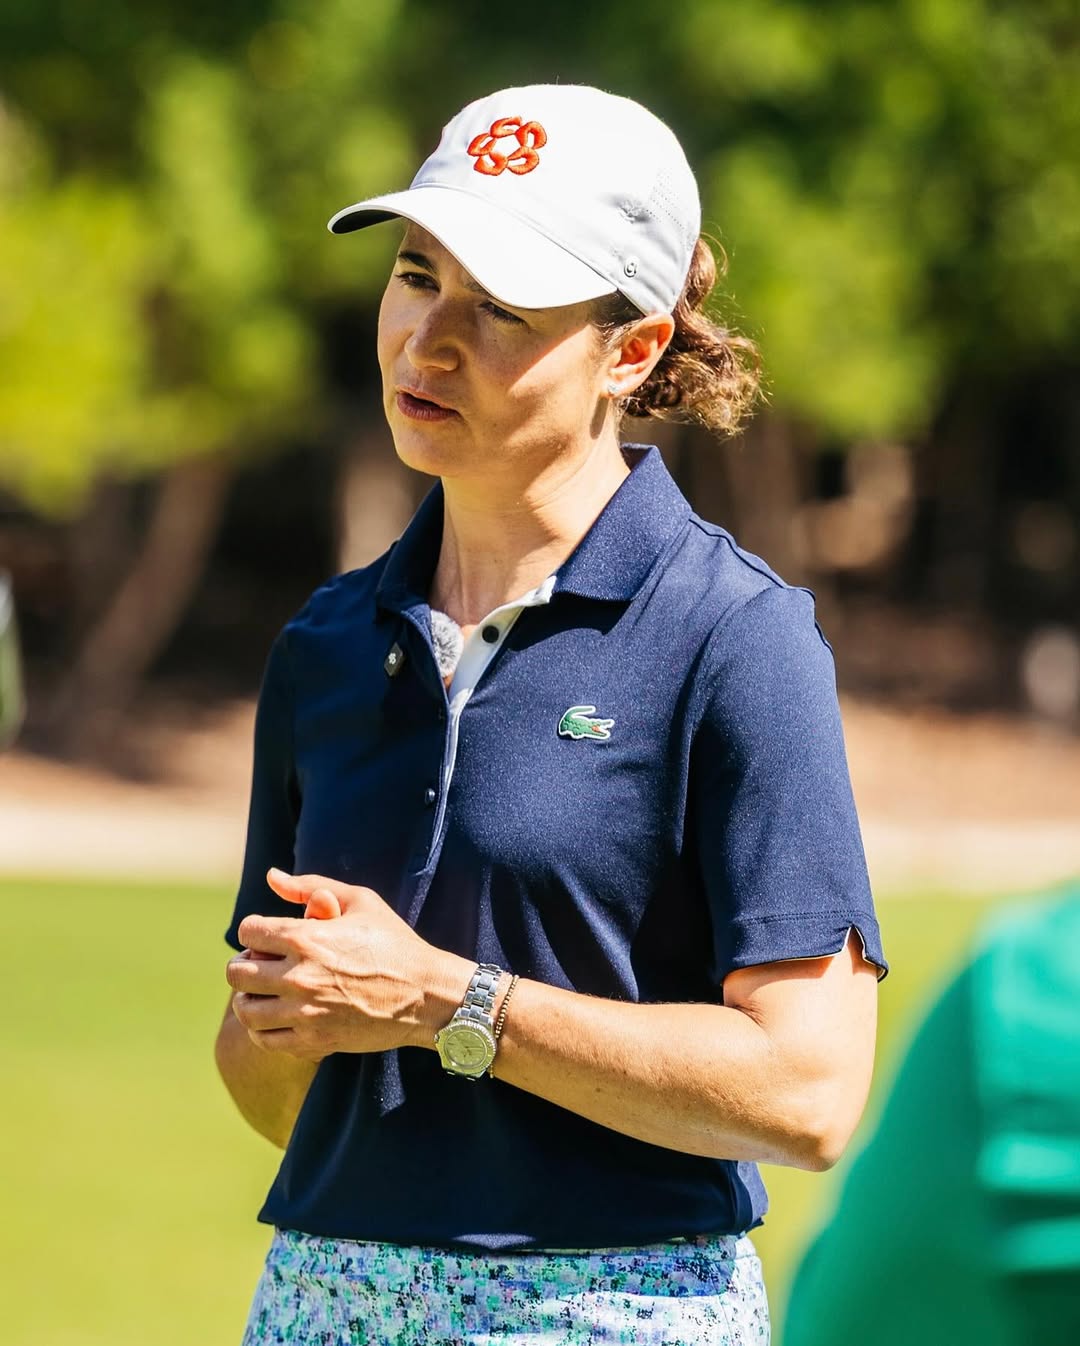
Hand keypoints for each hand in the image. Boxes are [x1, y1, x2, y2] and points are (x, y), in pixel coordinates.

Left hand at [225, 868, 470, 1059]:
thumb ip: (311, 886)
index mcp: (308, 937)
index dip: (254, 930)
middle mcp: (300, 976)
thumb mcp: (360, 901)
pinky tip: (280, 1017)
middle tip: (263, 965)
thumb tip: (271, 876)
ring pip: (246, 1010)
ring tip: (266, 993)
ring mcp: (305, 1013)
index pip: (248, 932)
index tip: (268, 936)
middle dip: (245, 965)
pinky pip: (265, 1039)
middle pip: (237, 973)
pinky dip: (264, 1029)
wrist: (425, 994)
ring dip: (250, 999)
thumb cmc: (394, 942)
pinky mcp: (313, 1041)